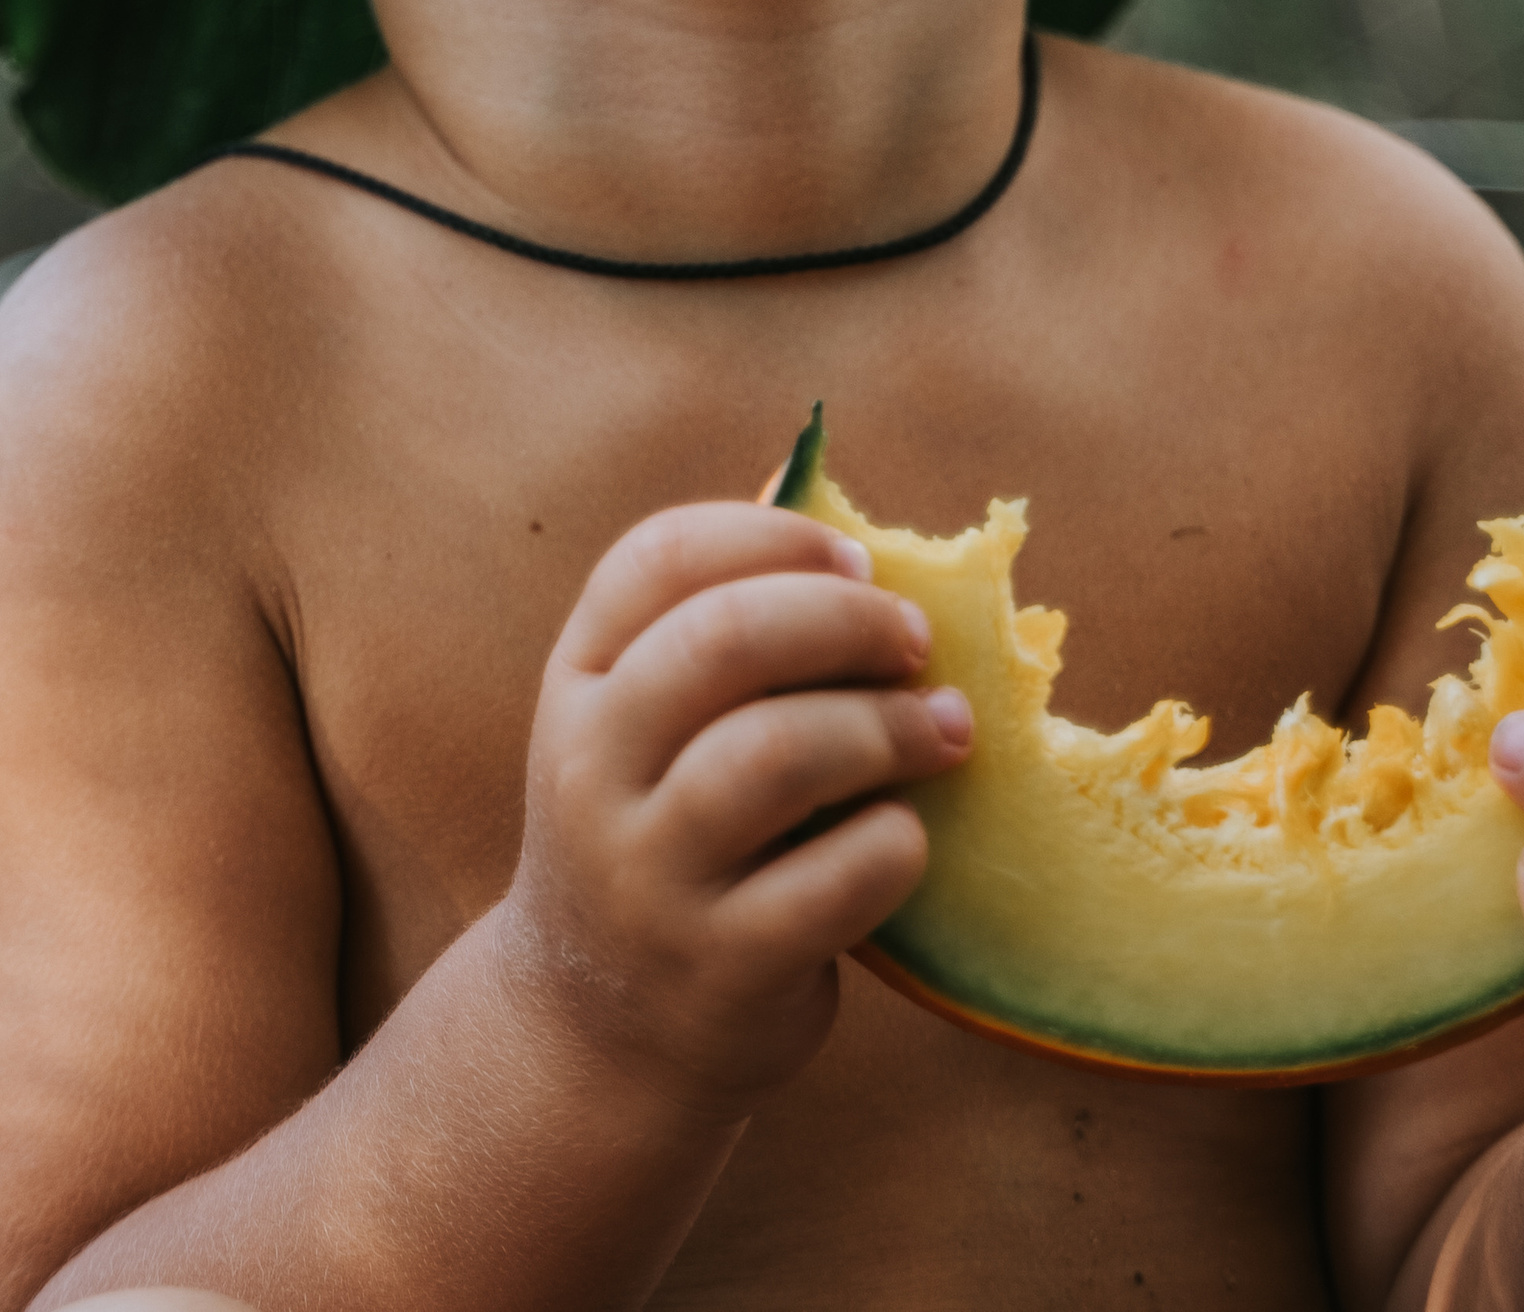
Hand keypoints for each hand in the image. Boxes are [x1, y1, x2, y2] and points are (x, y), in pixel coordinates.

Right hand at [493, 501, 971, 1119]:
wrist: (600, 1032)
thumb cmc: (664, 833)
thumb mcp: (647, 725)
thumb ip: (718, 623)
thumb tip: (825, 489)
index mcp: (578, 682)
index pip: (656, 557)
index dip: (771, 536)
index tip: (855, 558)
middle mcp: (593, 768)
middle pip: (724, 640)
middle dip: (846, 622)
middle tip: (918, 639)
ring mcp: (648, 874)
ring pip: (777, 754)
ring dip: (886, 727)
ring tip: (945, 731)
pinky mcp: (719, 968)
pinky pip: (834, 879)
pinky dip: (894, 844)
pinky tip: (906, 836)